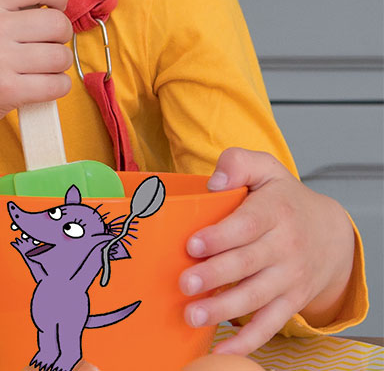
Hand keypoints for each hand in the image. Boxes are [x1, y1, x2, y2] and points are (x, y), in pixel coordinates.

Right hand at [0, 0, 71, 184]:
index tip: (55, 7)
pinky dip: (56, 87)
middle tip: (45, 45)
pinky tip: (39, 87)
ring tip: (39, 68)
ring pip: (61, 56)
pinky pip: (58, 85)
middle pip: (58, 23)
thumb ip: (9, 3)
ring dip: (58, 65)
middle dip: (61, 37)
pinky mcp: (7, 90)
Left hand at [178, 148, 354, 353]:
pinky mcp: (290, 302)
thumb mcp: (266, 169)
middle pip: (248, 264)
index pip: (248, 225)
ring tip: (192, 315)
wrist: (329, 233)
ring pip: (256, 297)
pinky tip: (223, 350)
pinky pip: (270, 324)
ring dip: (224, 309)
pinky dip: (248, 341)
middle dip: (215, 276)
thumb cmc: (283, 198)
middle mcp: (286, 247)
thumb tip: (214, 180)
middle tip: (184, 283)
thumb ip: (239, 163)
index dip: (221, 237)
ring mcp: (289, 278)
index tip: (193, 245)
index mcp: (276, 212)